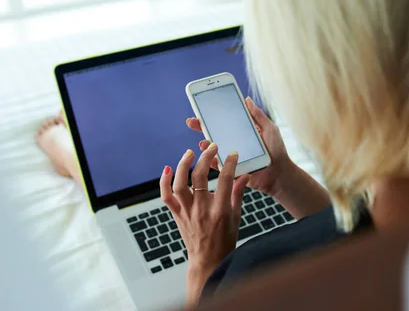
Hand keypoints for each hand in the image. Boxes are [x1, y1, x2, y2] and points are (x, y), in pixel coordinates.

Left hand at [159, 144, 248, 305]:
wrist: (207, 261)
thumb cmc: (225, 240)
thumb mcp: (237, 217)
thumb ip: (238, 193)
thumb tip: (245, 175)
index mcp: (220, 211)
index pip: (224, 180)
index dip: (229, 163)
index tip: (232, 154)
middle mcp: (201, 210)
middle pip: (199, 177)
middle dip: (206, 158)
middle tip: (212, 147)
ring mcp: (187, 212)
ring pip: (179, 184)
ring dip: (183, 165)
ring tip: (190, 153)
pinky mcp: (177, 215)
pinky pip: (166, 196)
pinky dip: (163, 182)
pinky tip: (167, 168)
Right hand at [186, 97, 292, 196]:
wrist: (280, 174)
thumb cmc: (276, 151)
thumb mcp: (269, 129)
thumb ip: (258, 115)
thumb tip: (246, 99)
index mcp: (240, 131)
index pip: (223, 121)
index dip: (211, 115)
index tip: (201, 108)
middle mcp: (233, 142)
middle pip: (213, 133)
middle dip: (200, 127)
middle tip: (191, 122)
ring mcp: (230, 156)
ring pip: (212, 149)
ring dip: (205, 145)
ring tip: (204, 142)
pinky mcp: (231, 169)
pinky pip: (218, 165)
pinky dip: (212, 161)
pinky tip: (211, 157)